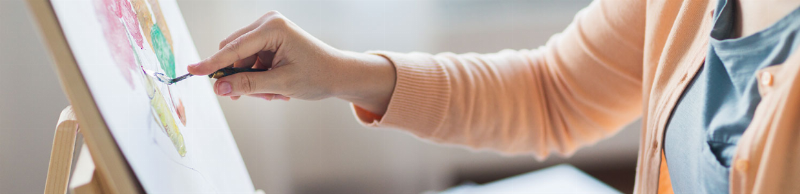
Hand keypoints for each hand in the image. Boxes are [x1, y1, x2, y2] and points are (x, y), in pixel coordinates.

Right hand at [187, 11, 395, 114]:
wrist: (338, 74)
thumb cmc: (317, 75)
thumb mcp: (280, 84)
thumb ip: (248, 85)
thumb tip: (220, 88)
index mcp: (272, 28)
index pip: (234, 48)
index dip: (212, 62)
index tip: (192, 70)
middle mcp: (268, 23)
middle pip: (233, 52)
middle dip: (240, 78)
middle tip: (252, 97)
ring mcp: (268, 30)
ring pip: (240, 60)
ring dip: (252, 81)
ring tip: (275, 93)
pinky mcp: (268, 40)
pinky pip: (250, 62)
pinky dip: (258, 78)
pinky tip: (276, 88)